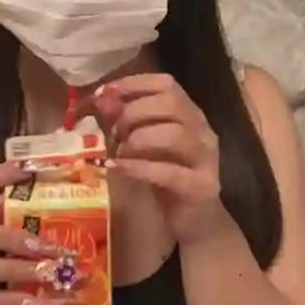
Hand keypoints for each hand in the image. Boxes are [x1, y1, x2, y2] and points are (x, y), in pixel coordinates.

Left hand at [83, 74, 224, 245]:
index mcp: (188, 112)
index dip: (135, 84)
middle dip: (134, 113)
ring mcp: (205, 157)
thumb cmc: (165, 176)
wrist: (195, 221)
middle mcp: (202, 129)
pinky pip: (170, 172)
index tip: (106, 92)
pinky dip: (140, 167)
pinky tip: (119, 168)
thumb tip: (99, 98)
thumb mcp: (140, 144)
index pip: (166, 84)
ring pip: (174, 134)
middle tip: (113, 132)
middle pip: (171, 104)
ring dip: (138, 139)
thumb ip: (121, 120)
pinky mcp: (201, 186)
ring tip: (118, 151)